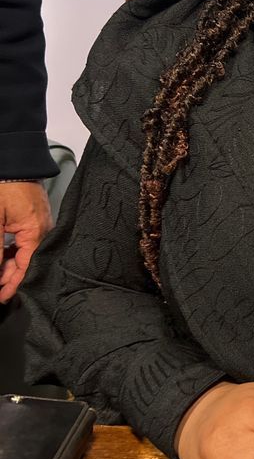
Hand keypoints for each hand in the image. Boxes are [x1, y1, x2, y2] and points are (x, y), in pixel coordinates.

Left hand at [0, 181, 52, 301]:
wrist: (17, 161)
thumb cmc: (6, 187)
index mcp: (37, 232)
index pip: (26, 267)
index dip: (12, 284)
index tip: (1, 297)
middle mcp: (44, 230)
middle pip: (28, 262)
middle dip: (10, 276)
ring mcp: (41, 224)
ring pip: (27, 252)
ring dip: (11, 263)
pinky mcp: (36, 218)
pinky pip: (28, 241)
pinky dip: (15, 251)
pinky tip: (4, 254)